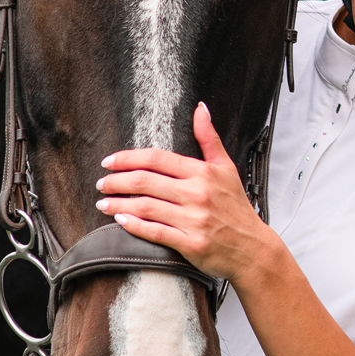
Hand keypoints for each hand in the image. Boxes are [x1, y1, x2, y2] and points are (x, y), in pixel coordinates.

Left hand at [95, 102, 268, 279]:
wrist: (252, 247)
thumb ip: (209, 137)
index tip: (110, 161)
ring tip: (103, 202)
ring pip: (145, 207)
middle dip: (117, 181)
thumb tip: (200, 108)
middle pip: (146, 181)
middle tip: (102, 182)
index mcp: (203, 172)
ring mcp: (193, 219)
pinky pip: (155, 232)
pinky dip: (134, 225)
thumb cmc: (236, 206)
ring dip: (118, 203)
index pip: (157, 159)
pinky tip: (120, 220)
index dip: (128, 158)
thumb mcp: (227, 167)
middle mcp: (197, 193)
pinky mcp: (190, 243)